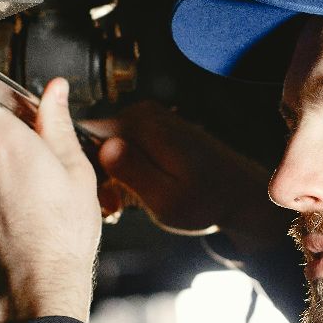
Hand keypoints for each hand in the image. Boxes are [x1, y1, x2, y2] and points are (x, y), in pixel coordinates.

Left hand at [0, 78, 101, 322]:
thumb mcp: (76, 170)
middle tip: (42, 164)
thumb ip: (57, 124)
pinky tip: (23, 216)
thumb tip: (55, 92)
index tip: (4, 107)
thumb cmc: (62, 232)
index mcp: (6, 141)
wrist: (39, 282)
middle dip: (8, 144)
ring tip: (36, 198)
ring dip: (3, 173)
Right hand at [84, 102, 284, 256]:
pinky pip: (122, 147)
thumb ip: (133, 172)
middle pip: (93, 140)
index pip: (83, 133)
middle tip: (114, 209)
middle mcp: (142, 113)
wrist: (240, 194)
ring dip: (109, 177)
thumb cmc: (206, 202)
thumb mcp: (166, 199)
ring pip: (106, 146)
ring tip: (124, 206)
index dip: (82, 167)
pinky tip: (136, 195)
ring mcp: (148, 117)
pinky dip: (124, 172)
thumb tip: (104, 145)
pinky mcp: (154, 127)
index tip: (101, 197)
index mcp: (142, 125)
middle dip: (96, 175)